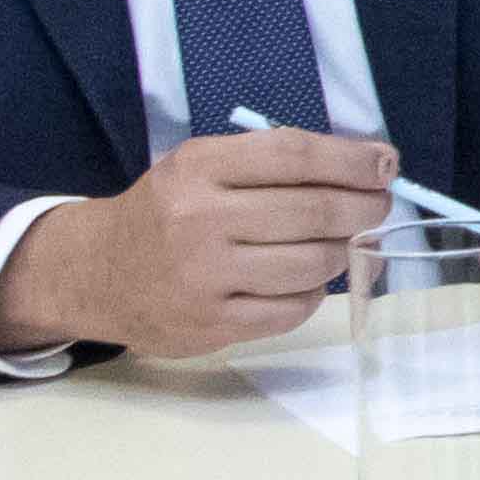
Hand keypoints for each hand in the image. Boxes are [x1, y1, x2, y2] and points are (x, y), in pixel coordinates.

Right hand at [2, 125, 394, 358]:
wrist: (95, 273)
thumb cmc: (166, 213)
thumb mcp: (202, 168)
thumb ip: (273, 163)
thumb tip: (372, 166)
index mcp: (198, 168)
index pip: (294, 156)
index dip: (352, 161)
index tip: (385, 165)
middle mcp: (198, 219)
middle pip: (314, 211)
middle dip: (364, 208)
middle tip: (377, 207)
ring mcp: (204, 276)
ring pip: (313, 264)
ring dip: (342, 253)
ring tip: (339, 244)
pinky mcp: (212, 324)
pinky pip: (293, 308)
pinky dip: (311, 293)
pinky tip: (303, 281)